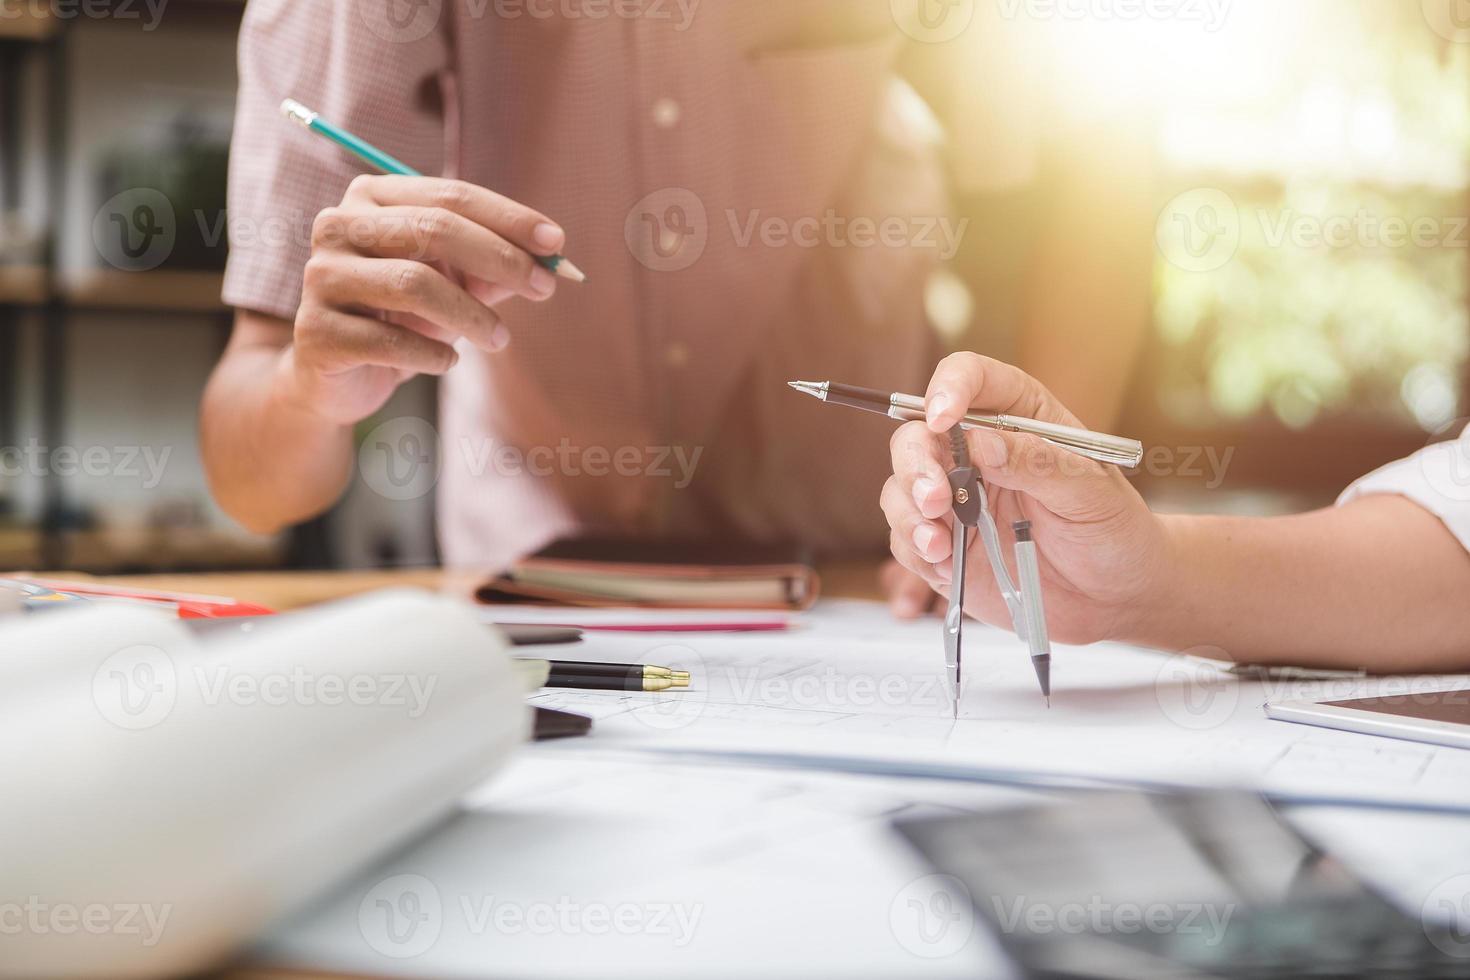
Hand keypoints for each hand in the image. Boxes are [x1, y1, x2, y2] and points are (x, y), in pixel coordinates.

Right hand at [283, 175, 566, 424]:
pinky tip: (448, 361)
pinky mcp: (317, 332)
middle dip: (501, 259)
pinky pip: (390, 341)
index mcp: (371, 198)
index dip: (508, 218)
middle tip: (545, 289)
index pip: (450, 196)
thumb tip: (549, 262)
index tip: (557, 243)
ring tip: (500, 338)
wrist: (337, 377)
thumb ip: (492, 270)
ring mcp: (322, 277)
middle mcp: (338, 226)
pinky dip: (433, 353)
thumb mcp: (453, 287)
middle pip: (433, 229)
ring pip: (414, 283)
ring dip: (472, 314)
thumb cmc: (401, 319)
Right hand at [880, 353, 1171, 643]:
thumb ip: (1036, 462)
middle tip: (934, 498)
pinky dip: (914, 548)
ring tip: (938, 543)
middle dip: (915, 463)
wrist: (1113, 597)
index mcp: (1018, 418)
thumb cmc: (1112, 531)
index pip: (972, 378)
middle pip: (918, 435)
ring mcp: (957, 500)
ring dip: (909, 511)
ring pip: (901, 488)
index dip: (949, 388)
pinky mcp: (945, 545)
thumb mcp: (1089, 491)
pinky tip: (943, 563)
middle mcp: (977, 453)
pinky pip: (907, 539)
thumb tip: (978, 443)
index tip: (943, 418)